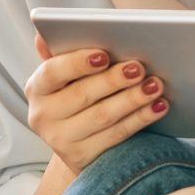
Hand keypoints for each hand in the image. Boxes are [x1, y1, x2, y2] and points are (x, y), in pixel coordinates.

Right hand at [23, 32, 168, 172]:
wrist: (76, 141)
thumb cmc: (74, 96)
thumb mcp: (64, 76)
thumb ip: (59, 54)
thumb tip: (42, 36)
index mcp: (37, 88)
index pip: (53, 72)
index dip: (78, 63)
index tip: (104, 55)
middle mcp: (43, 116)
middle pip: (82, 95)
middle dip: (114, 80)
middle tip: (139, 68)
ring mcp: (61, 140)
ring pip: (102, 117)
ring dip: (132, 99)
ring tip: (155, 86)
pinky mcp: (82, 158)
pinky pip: (116, 136)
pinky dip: (140, 120)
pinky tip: (157, 107)